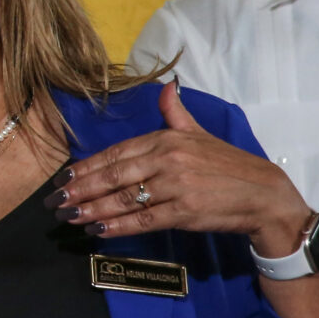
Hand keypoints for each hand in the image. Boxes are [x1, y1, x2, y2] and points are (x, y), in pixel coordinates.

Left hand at [56, 83, 312, 254]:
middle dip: (79, 189)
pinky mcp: (185, 211)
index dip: (86, 167)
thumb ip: (176, 113)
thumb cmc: (229, 166)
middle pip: (113, 175)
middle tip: (54, 202)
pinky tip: (99, 230)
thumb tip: (167, 87)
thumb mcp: (200, 133)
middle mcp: (167, 158)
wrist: (264, 194)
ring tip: (68, 217)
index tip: (63, 178)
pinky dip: (118, 226)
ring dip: (91, 209)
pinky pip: (143, 220)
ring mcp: (176, 185)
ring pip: (123, 198)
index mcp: (167, 138)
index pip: (115, 153)